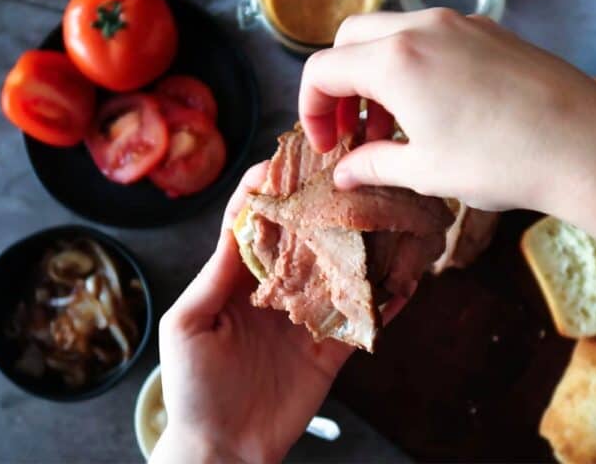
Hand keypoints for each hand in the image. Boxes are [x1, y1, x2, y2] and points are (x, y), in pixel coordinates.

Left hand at [150, 163, 405, 462]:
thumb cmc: (193, 388)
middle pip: (303, 238)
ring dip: (362, 248)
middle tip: (348, 175)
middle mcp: (276, 289)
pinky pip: (362, 319)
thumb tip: (240, 225)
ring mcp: (307, 317)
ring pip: (339, 272)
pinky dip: (385, 301)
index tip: (284, 160)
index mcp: (236, 279)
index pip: (253, 222)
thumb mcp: (189, 325)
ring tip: (389, 217)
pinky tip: (407, 280)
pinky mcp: (332, 348)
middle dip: (322, 206)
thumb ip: (215, 276)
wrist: (224, 448)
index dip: (266, 190)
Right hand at [301, 9, 595, 384]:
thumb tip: (344, 173)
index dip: (311, 111)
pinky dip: (414, 67)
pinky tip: (434, 110)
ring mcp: (461, 25)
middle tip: (352, 131)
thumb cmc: (501, 162)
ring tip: (394, 128)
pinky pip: (433, 38)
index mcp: (395, 61)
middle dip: (339, 85)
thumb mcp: (425, 172)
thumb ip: (374, 166)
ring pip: (393, 35)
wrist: (588, 147)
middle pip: (351, 40)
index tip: (327, 147)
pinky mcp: (491, 34)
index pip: (322, 70)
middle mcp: (424, 28)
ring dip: (377, 76)